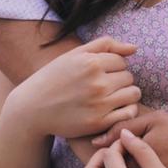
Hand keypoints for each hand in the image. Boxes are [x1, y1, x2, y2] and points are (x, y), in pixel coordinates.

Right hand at [10, 35, 141, 140]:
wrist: (32, 109)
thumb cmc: (54, 78)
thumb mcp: (74, 55)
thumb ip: (105, 45)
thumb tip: (135, 49)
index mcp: (92, 62)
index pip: (122, 61)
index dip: (113, 68)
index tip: (100, 75)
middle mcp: (98, 82)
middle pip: (129, 77)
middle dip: (119, 81)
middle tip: (103, 87)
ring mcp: (99, 103)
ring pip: (134, 94)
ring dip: (126, 95)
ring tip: (111, 97)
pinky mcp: (99, 122)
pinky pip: (129, 113)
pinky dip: (126, 111)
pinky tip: (113, 110)